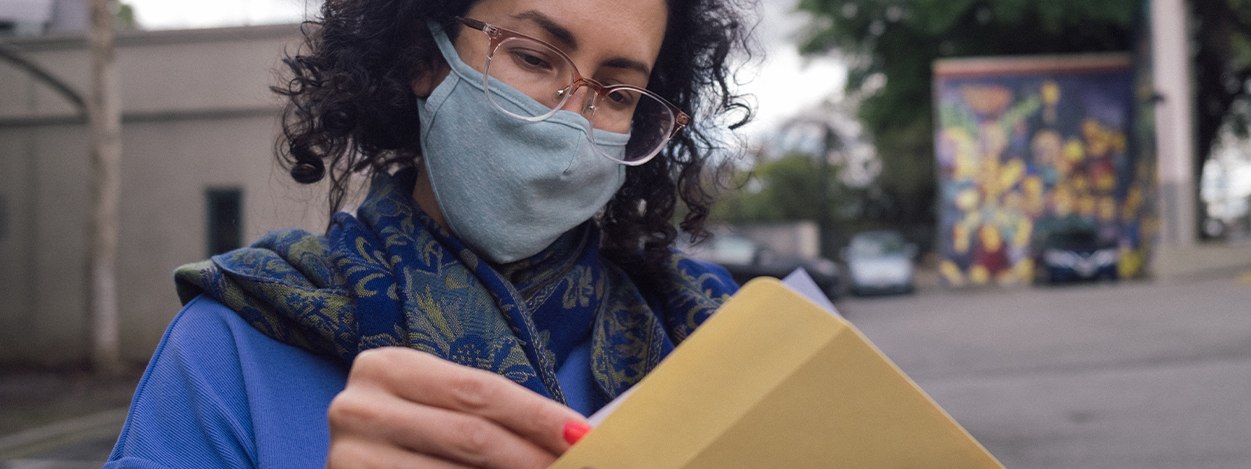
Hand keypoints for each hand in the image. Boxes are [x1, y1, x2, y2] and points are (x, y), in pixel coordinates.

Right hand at [326, 347, 588, 467]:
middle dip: (532, 456)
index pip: (480, 390)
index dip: (537, 415)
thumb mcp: (443, 411)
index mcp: (388, 367)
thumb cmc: (412, 438)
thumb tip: (572, 436)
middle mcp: (358, 407)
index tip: (584, 435)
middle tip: (576, 467)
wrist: (362, 468)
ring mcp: (349, 457)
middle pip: (470, 435)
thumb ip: (491, 417)